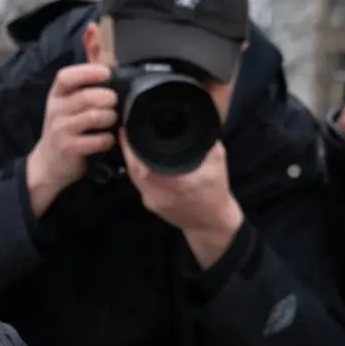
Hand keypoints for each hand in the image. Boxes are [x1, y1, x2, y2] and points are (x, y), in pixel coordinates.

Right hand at [26, 64, 119, 213]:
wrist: (49, 162)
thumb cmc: (66, 126)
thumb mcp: (69, 102)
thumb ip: (84, 81)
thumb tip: (100, 52)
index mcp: (57, 94)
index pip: (66, 77)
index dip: (87, 72)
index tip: (107, 73)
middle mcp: (56, 109)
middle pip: (85, 97)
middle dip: (107, 98)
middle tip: (115, 102)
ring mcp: (61, 129)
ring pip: (93, 117)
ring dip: (110, 117)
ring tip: (112, 119)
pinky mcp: (69, 148)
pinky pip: (96, 140)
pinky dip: (108, 139)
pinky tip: (108, 139)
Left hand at [126, 137, 244, 268]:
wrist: (211, 223)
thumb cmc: (216, 192)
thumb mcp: (217, 161)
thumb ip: (205, 142)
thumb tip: (198, 123)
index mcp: (175, 181)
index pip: (143, 161)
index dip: (131, 145)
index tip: (128, 129)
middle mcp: (158, 192)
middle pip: (132, 168)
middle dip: (127, 149)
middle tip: (127, 132)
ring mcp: (152, 201)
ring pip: (133, 176)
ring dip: (131, 159)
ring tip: (131, 143)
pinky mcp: (150, 205)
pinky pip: (139, 183)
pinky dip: (137, 170)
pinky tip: (140, 160)